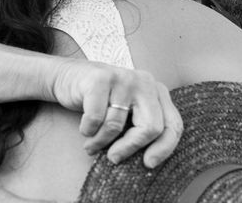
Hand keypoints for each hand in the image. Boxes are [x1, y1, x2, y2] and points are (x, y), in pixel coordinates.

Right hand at [50, 59, 182, 167]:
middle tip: (114, 158)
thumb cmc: (102, 101)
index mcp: (157, 91)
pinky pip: (95, 118)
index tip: (148, 164)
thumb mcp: (129, 112)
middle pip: (151, 127)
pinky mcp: (100, 78)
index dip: (164, 149)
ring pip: (116, 126)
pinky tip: (85, 128)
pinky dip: (87, 130)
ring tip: (91, 145)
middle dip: (130, 148)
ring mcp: (123, 78)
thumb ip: (142, 128)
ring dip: (99, 142)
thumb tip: (148, 162)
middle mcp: (144, 82)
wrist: (68, 77)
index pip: (172, 125)